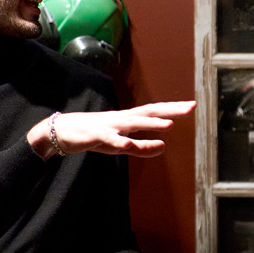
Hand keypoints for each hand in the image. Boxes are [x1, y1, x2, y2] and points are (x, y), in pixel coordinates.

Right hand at [28, 101, 194, 159]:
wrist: (60, 131)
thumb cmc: (93, 136)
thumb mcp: (120, 145)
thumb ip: (141, 147)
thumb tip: (163, 147)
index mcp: (128, 119)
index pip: (154, 111)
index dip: (173, 108)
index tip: (192, 105)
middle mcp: (121, 119)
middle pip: (149, 111)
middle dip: (170, 109)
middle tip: (191, 107)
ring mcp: (109, 126)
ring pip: (132, 123)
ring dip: (151, 123)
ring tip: (169, 124)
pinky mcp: (95, 136)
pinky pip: (110, 139)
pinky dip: (121, 141)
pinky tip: (130, 144)